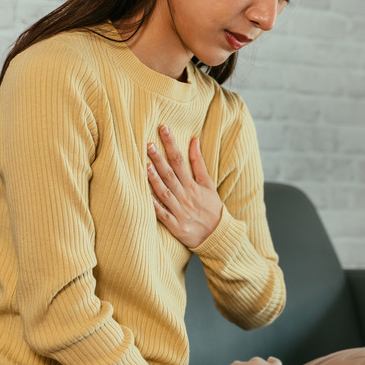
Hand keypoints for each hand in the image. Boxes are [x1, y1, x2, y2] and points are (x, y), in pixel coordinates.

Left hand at [147, 124, 222, 247]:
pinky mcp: (176, 226)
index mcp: (192, 185)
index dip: (171, 144)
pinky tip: (145, 197)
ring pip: (165, 193)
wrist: (219, 235)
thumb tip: (194, 140)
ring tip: (146, 165)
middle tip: (149, 144)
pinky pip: (163, 215)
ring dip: (155, 180)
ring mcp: (180, 211)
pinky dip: (155, 207)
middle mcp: (185, 196)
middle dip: (160, 159)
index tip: (163, 129)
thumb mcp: (208, 183)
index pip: (180, 160)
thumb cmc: (212, 207)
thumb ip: (199, 162)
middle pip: (170, 174)